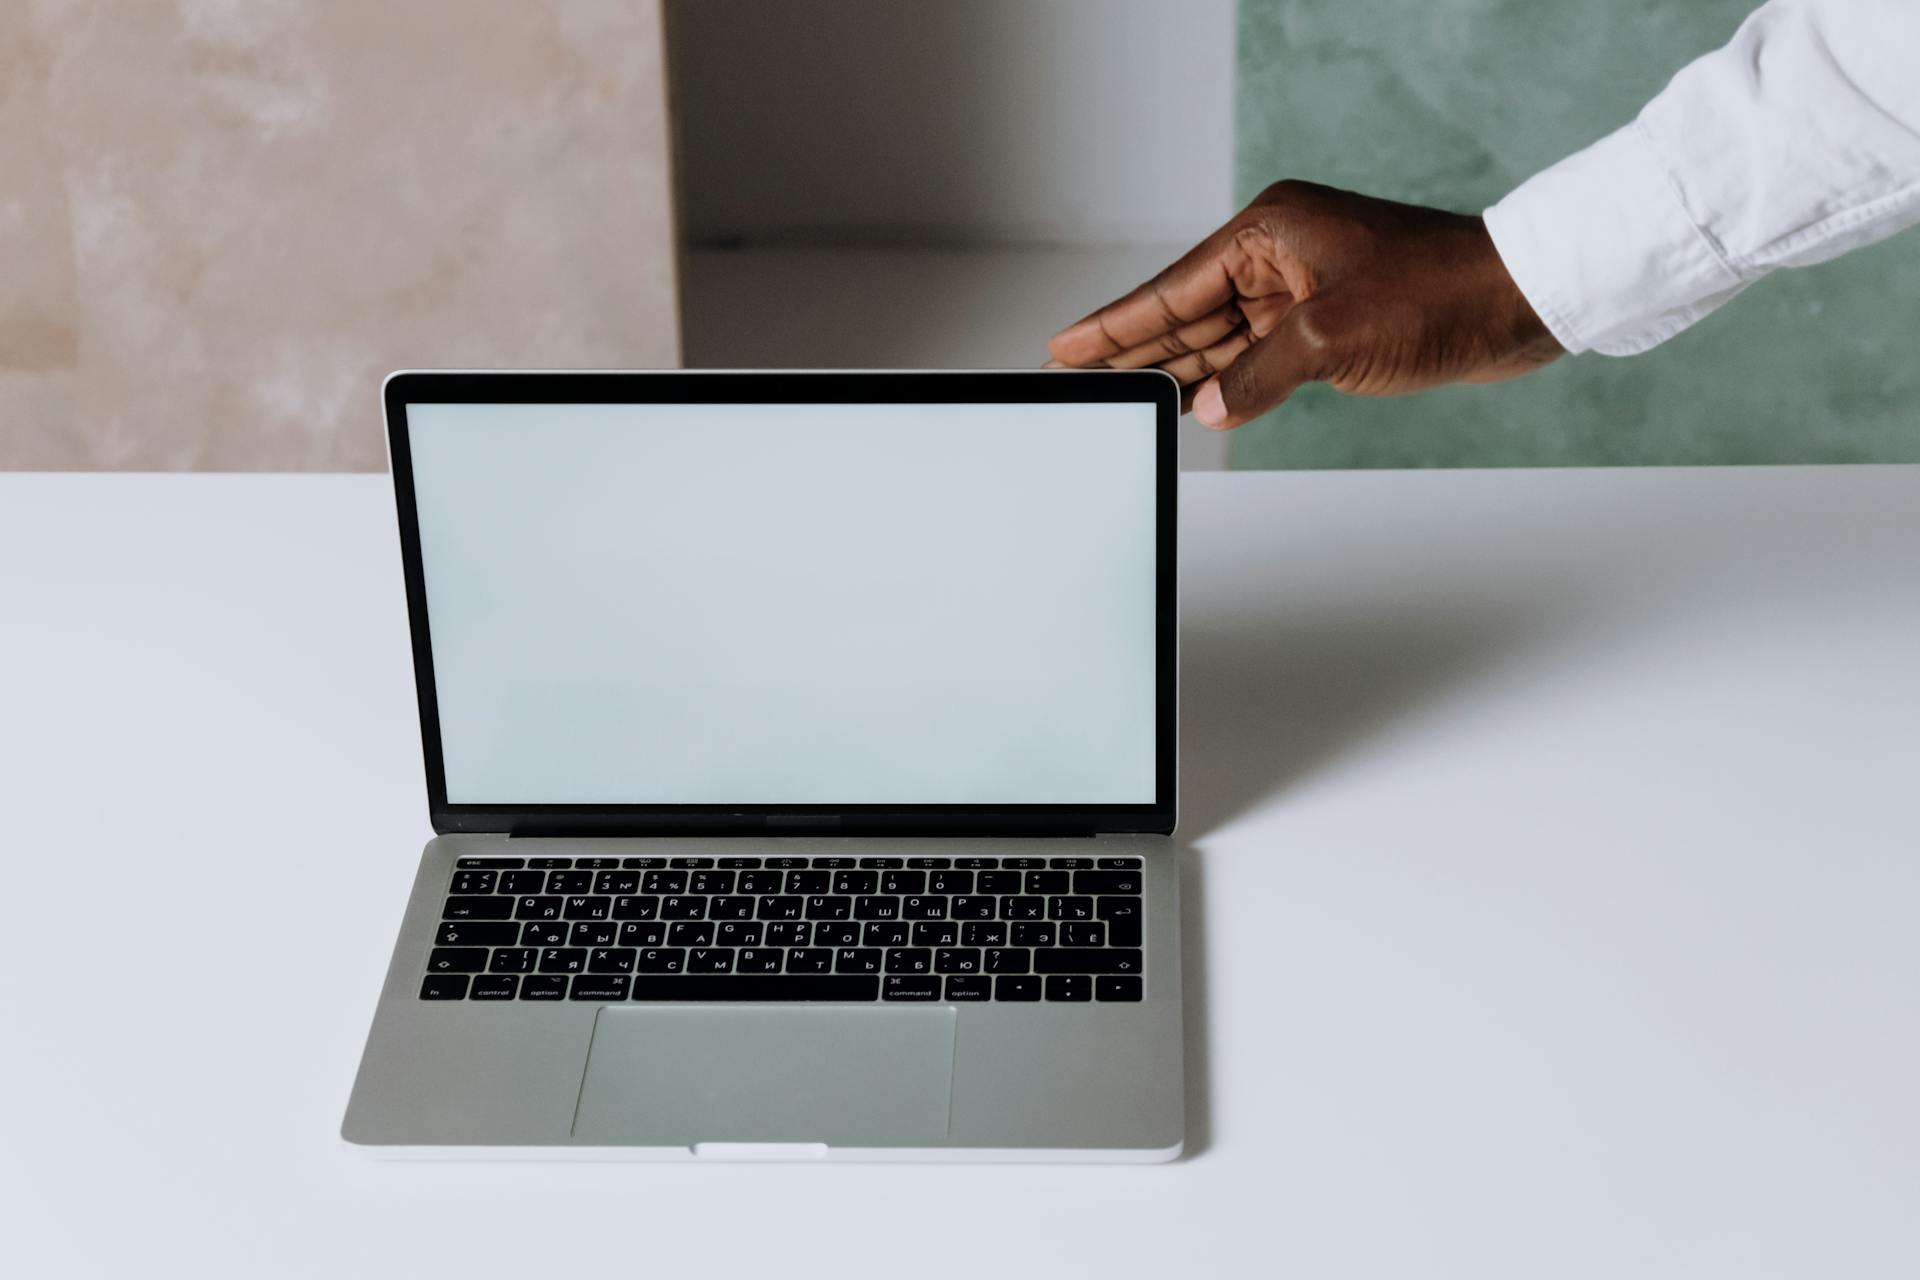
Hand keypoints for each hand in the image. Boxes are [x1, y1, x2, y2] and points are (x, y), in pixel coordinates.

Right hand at [1046, 181, 1562, 428]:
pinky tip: (1193, 401)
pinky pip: (1256, 353)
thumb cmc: (1439, 294)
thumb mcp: (1332, 339)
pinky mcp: (1329, 320)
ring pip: (1220, 336)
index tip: (1066, 345)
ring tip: (1121, 393)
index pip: (1172, 287)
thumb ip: (1259, 375)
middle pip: (1187, 310)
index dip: (1116, 322)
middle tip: (1078, 375)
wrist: (1518, 300)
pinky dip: (1226, 379)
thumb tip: (1211, 407)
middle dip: (1135, 346)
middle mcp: (1279, 255)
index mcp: (1269, 232)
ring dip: (1177, 368)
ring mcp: (1303, 288)